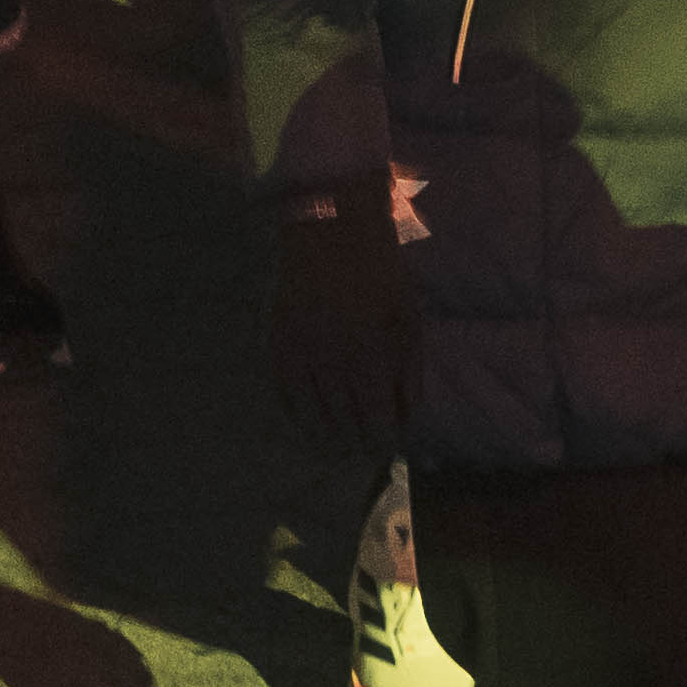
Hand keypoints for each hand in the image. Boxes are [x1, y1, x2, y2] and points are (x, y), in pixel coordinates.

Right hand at [269, 200, 418, 458]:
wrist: (330, 234)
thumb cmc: (380, 275)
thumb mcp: (409, 319)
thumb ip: (408, 370)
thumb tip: (407, 414)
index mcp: (372, 355)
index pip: (377, 418)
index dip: (383, 439)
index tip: (388, 447)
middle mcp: (333, 362)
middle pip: (344, 421)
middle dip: (356, 441)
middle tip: (364, 452)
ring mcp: (301, 355)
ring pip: (312, 414)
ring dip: (327, 435)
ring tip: (337, 447)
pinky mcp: (277, 346)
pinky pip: (285, 393)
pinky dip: (297, 413)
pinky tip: (308, 422)